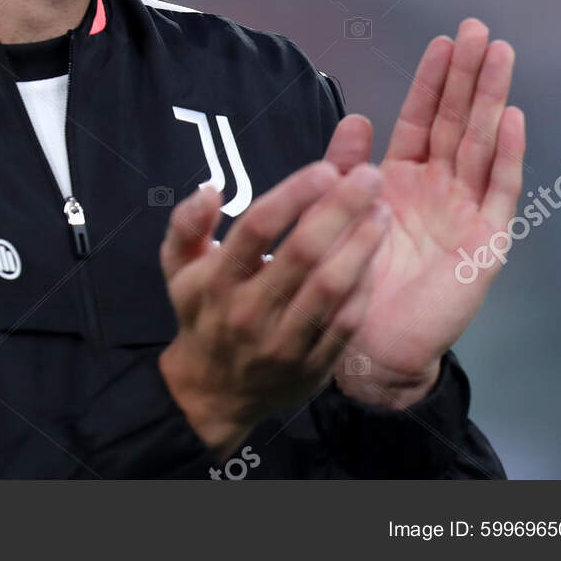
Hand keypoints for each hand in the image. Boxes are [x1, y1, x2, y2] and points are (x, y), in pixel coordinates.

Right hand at [156, 160, 390, 459]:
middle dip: (341, 209)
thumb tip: (209, 190)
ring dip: (362, 245)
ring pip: (331, 288)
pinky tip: (376, 256)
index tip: (326, 168)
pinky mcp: (312, 366)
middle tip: (370, 177)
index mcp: (216, 281)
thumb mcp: (178, 267)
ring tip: (382, 212)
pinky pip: (347, 323)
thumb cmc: (202, 313)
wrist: (214, 393)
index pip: (256, 228)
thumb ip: (187, 224)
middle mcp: (249, 312)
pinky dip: (365, 287)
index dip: (294, 195)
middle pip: (302, 253)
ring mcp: (283, 343)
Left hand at [324, 18, 525, 407]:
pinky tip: (512, 119)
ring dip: (491, 99)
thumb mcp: (344, 213)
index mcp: (405, 179)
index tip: (442, 40)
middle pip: (457, 120)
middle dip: (467, 75)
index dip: (432, 80)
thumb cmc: (358, 279)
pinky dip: (506, 154)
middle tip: (478, 30)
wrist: (372, 343)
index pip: (422, 118)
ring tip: (499, 55)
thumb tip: (357, 117)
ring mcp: (466, 210)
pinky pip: (498, 191)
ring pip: (481, 143)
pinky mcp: (486, 240)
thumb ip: (349, 167)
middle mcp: (440, 188)